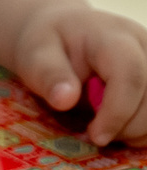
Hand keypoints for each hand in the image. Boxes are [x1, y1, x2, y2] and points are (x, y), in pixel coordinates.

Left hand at [11, 0, 146, 144]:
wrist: (61, 33)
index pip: (130, 74)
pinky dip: (144, 129)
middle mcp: (144, 46)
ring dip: (140, 130)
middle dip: (129, 126)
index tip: (96, 136)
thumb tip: (64, 100)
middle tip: (94, 134)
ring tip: (106, 128)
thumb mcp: (34, 55)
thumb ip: (47, 75)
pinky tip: (121, 127)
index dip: (118, 111)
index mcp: (113, 36)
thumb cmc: (47, 44)